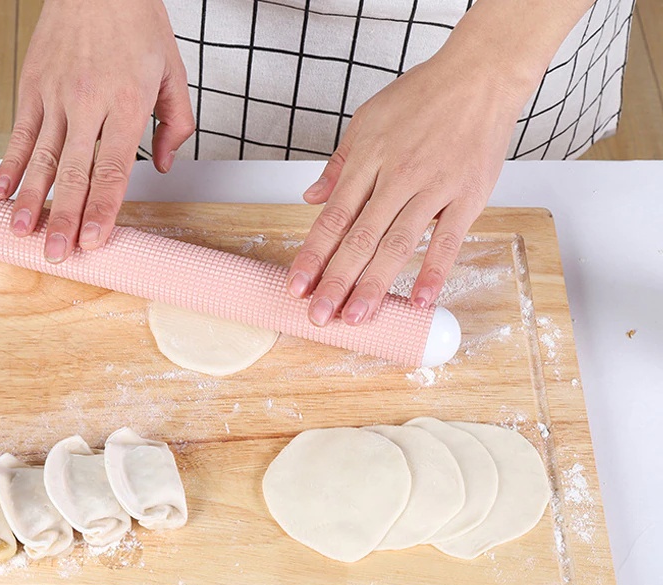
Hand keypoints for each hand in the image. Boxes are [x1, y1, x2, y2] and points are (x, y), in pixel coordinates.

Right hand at [0, 0, 193, 261]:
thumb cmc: (137, 24)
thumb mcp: (173, 73)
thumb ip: (175, 125)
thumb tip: (164, 166)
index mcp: (126, 104)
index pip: (114, 170)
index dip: (103, 209)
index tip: (94, 241)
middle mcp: (88, 103)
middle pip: (75, 173)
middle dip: (65, 218)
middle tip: (56, 253)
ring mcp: (56, 95)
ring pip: (43, 157)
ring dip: (31, 198)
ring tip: (22, 231)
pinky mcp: (33, 85)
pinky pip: (21, 131)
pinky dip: (11, 162)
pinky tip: (2, 189)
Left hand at [286, 47, 525, 325]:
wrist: (480, 74)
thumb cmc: (422, 97)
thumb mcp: (367, 120)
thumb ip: (338, 164)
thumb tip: (309, 197)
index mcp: (368, 160)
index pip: (333, 218)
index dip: (313, 255)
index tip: (296, 286)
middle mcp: (397, 177)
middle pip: (360, 238)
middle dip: (336, 281)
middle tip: (319, 315)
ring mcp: (433, 188)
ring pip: (398, 244)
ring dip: (375, 284)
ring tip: (356, 317)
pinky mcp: (467, 196)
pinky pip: (448, 240)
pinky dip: (433, 271)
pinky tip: (416, 300)